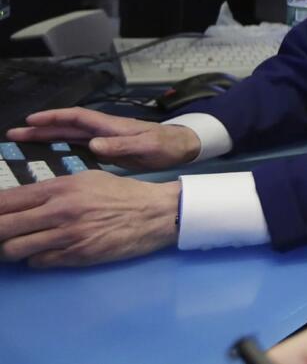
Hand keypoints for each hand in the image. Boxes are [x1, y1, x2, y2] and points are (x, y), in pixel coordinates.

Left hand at [0, 172, 178, 265]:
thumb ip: (54, 190)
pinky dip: (35, 259)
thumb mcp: (87, 179)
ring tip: (18, 244)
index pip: (7, 200)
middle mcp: (59, 211)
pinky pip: (38, 263)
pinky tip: (44, 251)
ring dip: (10, 249)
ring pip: (14, 249)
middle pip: (3, 227)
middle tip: (1, 233)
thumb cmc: (121, 193)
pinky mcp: (77, 256)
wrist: (155, 214)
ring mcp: (67, 236)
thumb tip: (23, 201)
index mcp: (61, 188)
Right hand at [7, 108, 200, 170]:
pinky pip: (78, 149)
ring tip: (23, 144)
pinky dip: (62, 150)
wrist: (180, 149)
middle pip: (66, 127)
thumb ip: (122, 146)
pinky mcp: (107, 151)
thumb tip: (94, 145)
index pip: (76, 117)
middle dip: (41, 128)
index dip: (53, 117)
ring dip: (48, 139)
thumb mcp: (146, 146)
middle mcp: (103, 131)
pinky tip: (50, 158)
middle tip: (14, 134)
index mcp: (110, 126)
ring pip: (69, 137)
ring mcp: (104, 140)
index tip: (31, 120)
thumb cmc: (166, 145)